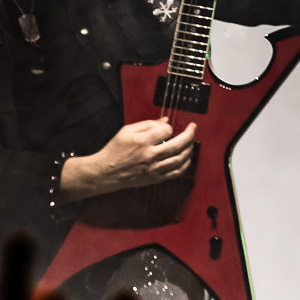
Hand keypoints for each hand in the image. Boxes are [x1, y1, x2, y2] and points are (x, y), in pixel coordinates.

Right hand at [60, 119, 196, 201]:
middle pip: (178, 144)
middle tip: (193, 128)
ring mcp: (154, 168)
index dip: (169, 127)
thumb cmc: (114, 151)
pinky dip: (185, 165)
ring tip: (192, 142)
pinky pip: (176, 172)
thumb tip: (164, 121)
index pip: (166, 131)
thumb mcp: (126, 131)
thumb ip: (147, 124)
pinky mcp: (155, 178)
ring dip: (190, 149)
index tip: (167, 128)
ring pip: (180, 159)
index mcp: (142, 142)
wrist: (106, 172)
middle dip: (190, 134)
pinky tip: (187, 158)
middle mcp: (150, 156)